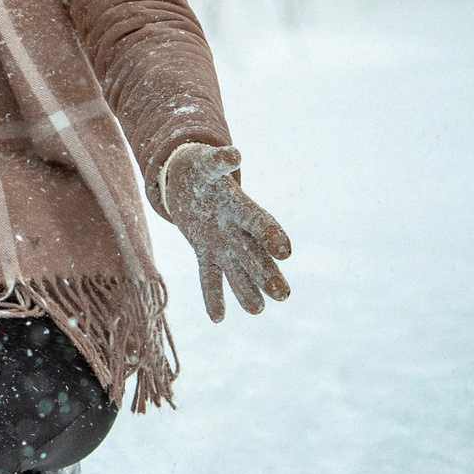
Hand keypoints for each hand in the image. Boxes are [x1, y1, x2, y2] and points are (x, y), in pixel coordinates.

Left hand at [161, 143, 294, 322]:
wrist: (187, 181)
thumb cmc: (201, 170)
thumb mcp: (206, 164)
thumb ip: (219, 162)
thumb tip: (234, 154)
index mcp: (242, 208)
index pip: (260, 223)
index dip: (271, 236)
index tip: (285, 252)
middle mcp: (237, 230)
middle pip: (254, 255)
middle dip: (266, 274)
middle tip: (282, 295)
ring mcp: (222, 244)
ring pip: (237, 271)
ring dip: (246, 290)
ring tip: (257, 310)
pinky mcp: (205, 253)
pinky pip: (210, 277)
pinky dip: (213, 296)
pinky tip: (217, 318)